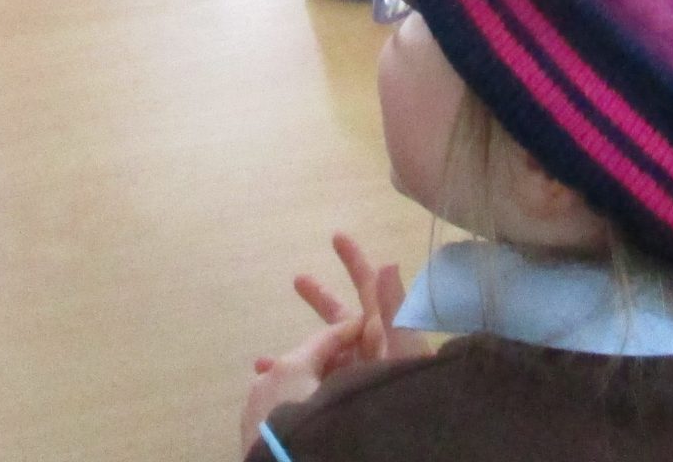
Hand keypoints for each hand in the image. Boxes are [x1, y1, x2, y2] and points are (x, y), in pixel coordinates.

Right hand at [241, 234, 419, 449]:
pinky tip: (266, 376)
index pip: (370, 288)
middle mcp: (368, 350)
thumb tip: (385, 264)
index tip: (336, 238)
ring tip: (267, 354)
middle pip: (341, 317)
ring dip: (298, 347)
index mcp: (384, 331)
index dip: (355, 262)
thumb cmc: (407, 390)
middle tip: (297, 280)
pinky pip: (314, 382)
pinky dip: (290, 377)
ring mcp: (355, 374)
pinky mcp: (343, 395)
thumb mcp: (404, 350)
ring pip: (323, 353)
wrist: (403, 434)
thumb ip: (395, 310)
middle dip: (321, 298)